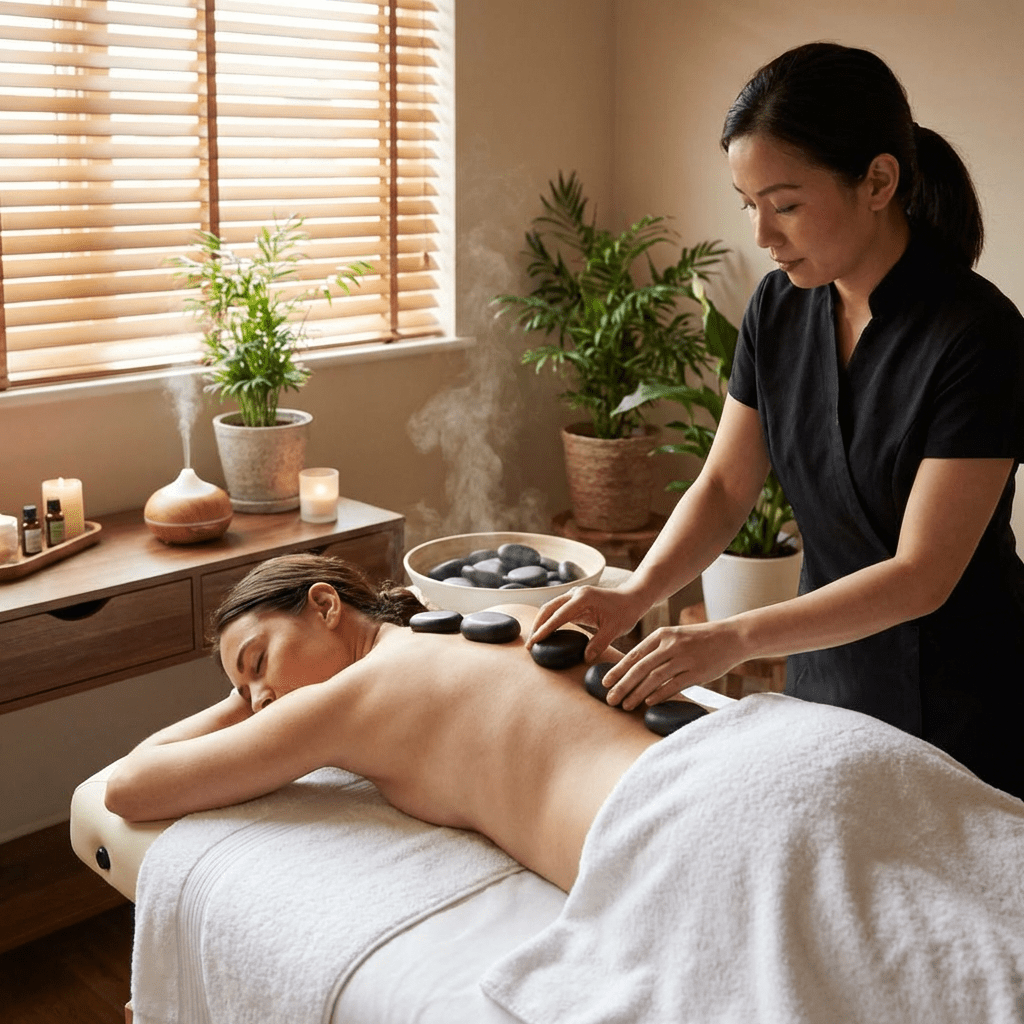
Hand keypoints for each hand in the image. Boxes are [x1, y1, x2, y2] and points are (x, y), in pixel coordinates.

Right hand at [526, 584, 645, 662]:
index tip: (535, 642)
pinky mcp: (575, 601)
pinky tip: (545, 634)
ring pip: (550, 608)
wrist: (632, 598)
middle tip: (530, 645)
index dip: (545, 629)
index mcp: (583, 598)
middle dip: (538, 625)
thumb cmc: (626, 612)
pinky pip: (557, 610)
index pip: (558, 615)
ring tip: (534, 642)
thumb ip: (600, 643)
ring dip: (541, 623)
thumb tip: (585, 658)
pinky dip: (549, 621)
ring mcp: (574, 595)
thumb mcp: (616, 629)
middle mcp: (575, 593)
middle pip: (548, 608)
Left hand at [600, 620, 743, 709]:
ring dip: (637, 694)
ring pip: (654, 679)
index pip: (634, 654)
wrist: (731, 637)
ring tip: (626, 705)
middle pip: (640, 668)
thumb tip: (634, 668)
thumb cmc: (699, 639)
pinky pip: (674, 685)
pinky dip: (659, 694)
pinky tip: (648, 703)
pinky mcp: (697, 672)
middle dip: (622, 685)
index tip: (604, 683)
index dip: (618, 670)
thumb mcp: (676, 636)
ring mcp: (684, 658)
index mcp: (663, 635)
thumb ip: (657, 649)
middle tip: (609, 699)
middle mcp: (671, 645)